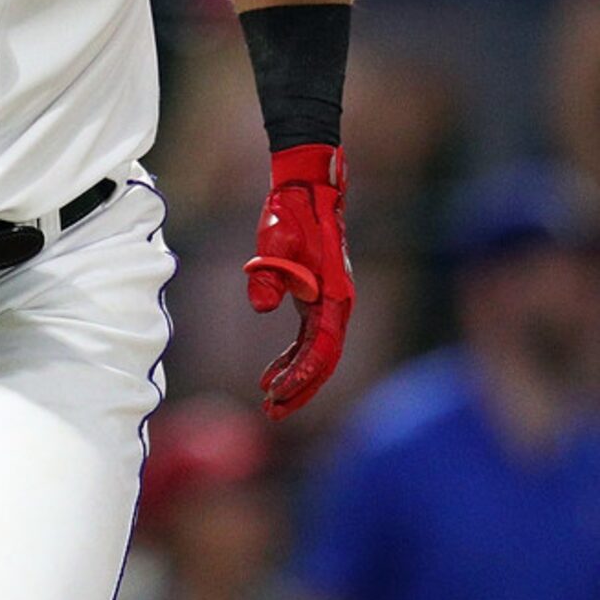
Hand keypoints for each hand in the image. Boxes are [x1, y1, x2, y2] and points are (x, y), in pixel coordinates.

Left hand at [244, 143, 353, 418]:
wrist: (305, 187)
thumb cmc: (291, 212)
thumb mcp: (274, 243)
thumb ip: (269, 276)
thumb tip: (262, 309)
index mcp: (335, 295)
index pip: (323, 350)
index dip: (302, 376)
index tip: (278, 395)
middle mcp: (338, 303)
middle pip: (324, 360)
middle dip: (301, 389)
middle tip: (273, 412)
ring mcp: (330, 300)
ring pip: (317, 352)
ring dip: (296, 377)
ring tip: (270, 399)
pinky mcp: (318, 296)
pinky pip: (308, 337)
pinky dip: (292, 357)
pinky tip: (272, 372)